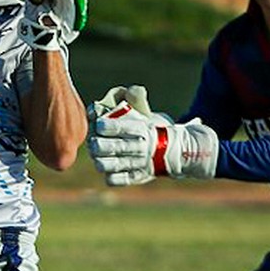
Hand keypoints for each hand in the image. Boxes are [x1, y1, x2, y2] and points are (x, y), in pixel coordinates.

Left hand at [86, 91, 218, 183]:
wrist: (176, 151)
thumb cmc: (154, 128)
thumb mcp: (148, 112)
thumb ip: (135, 101)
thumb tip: (127, 90)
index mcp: (143, 129)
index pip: (124, 127)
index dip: (109, 126)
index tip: (98, 123)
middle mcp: (142, 147)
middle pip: (118, 147)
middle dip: (100, 145)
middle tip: (93, 142)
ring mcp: (140, 164)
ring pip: (116, 165)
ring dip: (102, 162)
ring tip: (97, 157)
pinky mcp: (138, 177)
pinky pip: (120, 180)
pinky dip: (111, 176)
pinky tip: (107, 170)